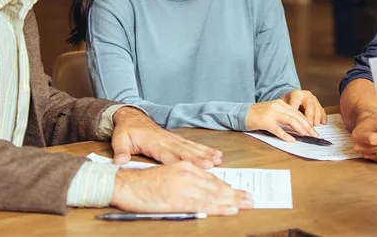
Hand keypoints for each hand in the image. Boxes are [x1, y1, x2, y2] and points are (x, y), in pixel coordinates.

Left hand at [111, 107, 222, 168]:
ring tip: (219, 159)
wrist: (131, 117)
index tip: (190, 168)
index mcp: (153, 142)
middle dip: (199, 158)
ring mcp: (173, 139)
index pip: (168, 155)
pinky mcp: (176, 139)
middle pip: (184, 151)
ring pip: (191, 147)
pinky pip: (192, 145)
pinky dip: (204, 149)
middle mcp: (166, 140)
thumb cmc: (126, 131)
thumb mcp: (119, 140)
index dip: (179, 162)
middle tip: (212, 164)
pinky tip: (215, 154)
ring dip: (205, 153)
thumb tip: (119, 162)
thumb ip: (121, 151)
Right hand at [111, 162, 252, 215]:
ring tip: (246, 204)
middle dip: (235, 193)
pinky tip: (230, 210)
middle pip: (216, 186)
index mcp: (184, 167)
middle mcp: (187, 174)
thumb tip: (200, 191)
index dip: (226, 186)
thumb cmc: (143, 183)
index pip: (210, 179)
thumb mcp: (168, 175)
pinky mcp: (179, 199)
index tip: (237, 191)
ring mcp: (184, 186)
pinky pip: (203, 205)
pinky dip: (219, 207)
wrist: (126, 184)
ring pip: (214, 195)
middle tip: (250, 198)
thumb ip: (184, 182)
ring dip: (232, 200)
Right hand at [246, 99, 317, 141]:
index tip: (314, 130)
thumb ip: (284, 116)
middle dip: (307, 126)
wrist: (243, 113)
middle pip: (296, 116)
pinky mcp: (265, 122)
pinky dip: (286, 135)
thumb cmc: (258, 114)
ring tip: (307, 136)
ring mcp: (271, 113)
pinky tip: (292, 140)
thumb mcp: (273, 112)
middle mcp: (277, 106)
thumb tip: (298, 127)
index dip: (307, 121)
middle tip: (315, 134)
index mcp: (281, 103)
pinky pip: (278, 129)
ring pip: (290, 121)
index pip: (298, 112)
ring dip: (300, 129)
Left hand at [281, 89, 326, 125]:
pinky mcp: (317, 104)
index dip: (297, 112)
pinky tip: (323, 122)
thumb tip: (287, 121)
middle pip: (309, 104)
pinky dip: (323, 117)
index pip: (297, 102)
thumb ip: (285, 111)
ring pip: (317, 107)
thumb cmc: (286, 102)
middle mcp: (306, 94)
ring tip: (316, 125)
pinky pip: (322, 109)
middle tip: (309, 124)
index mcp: (296, 94)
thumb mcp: (282, 105)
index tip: (297, 122)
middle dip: (310, 115)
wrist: (291, 98)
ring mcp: (313, 98)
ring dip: (317, 117)